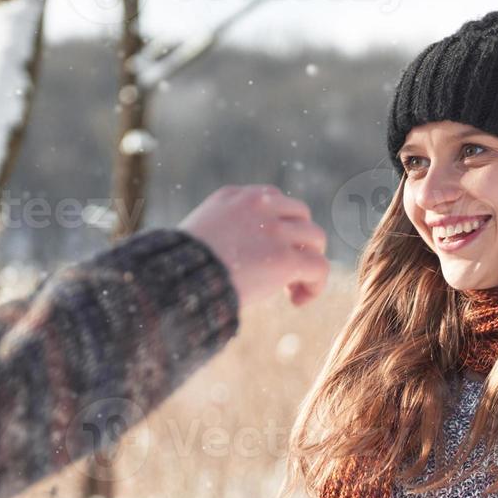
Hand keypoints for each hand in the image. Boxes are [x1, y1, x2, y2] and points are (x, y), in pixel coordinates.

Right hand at [179, 184, 328, 308]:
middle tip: (284, 274)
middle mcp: (257, 205)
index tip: (268, 253)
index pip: (273, 200)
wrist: (178, 281)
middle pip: (301, 216)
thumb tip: (235, 253)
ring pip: (315, 238)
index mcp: (235, 196)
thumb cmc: (179, 268)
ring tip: (292, 290)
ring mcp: (274, 229)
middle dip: (298, 242)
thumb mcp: (200, 235)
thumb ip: (225, 231)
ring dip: (309, 264)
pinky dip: (316, 285)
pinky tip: (298, 301)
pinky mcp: (285, 258)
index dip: (279, 227)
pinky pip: (319, 267)